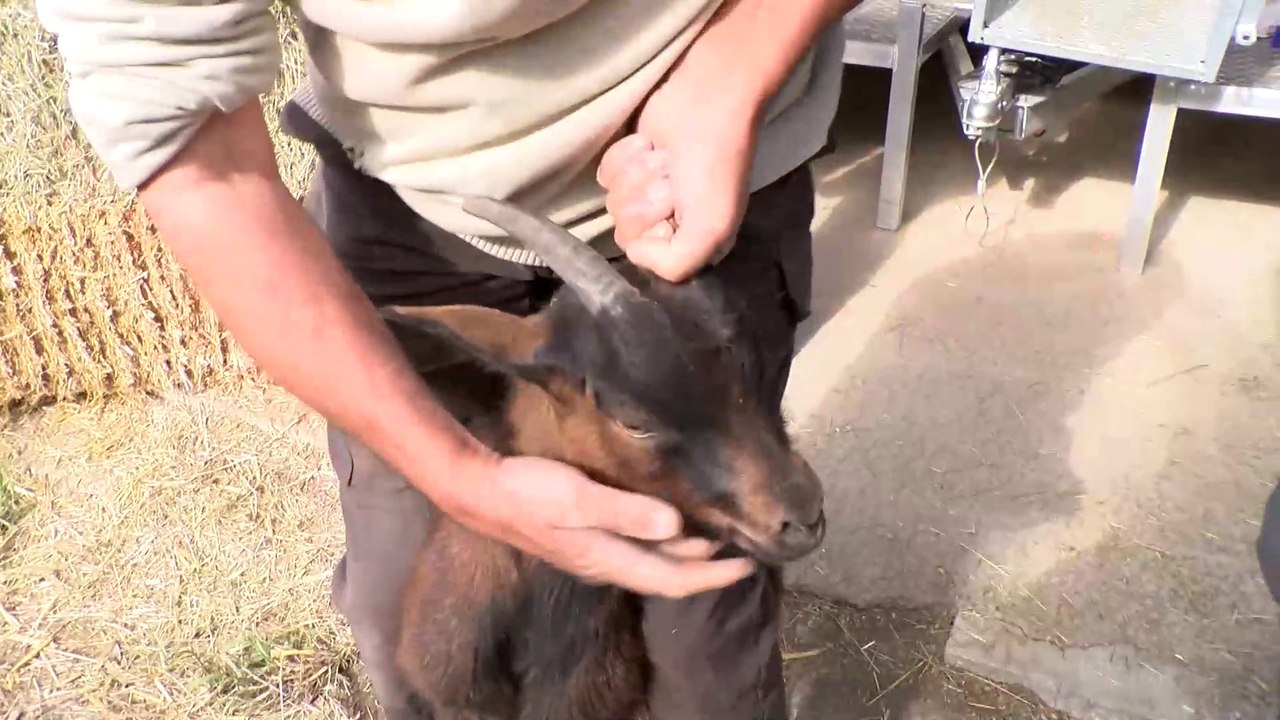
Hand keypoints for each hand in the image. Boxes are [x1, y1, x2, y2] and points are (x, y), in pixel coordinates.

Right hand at [439, 454, 756, 597]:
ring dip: (689, 551)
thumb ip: (626, 512)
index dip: (714, 575)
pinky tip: (673, 518)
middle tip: (748, 546)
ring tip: (721, 532)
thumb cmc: (528, 491)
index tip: (752, 563)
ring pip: (654, 557)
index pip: (673, 578)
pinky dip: (665, 536)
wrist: (480, 490)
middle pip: (668, 573)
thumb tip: (676, 527)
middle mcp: (607, 560)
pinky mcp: (586, 532)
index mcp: (609, 558)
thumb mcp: (577, 498)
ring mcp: (596, 549)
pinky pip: (638, 543)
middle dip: (709, 565)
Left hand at [597, 19, 764, 282]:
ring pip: (612, 202)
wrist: (706, 101)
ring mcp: (645, 194)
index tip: (674, 209)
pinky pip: (604, 176)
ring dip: (637, 176)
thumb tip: (634, 251)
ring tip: (666, 160)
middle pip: (624, 231)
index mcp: (691, 245)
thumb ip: (674, 266)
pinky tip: (650, 145)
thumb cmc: (713, 165)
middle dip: (643, 201)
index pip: (647, 258)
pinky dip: (624, 158)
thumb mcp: (711, 232)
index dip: (653, 232)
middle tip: (672, 181)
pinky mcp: (627, 165)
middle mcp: (667, 224)